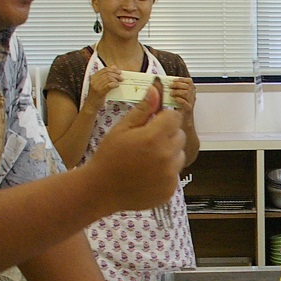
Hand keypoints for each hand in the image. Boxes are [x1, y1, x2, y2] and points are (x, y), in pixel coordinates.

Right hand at [85, 66, 122, 108]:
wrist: (91, 106)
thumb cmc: (96, 95)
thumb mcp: (100, 84)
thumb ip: (105, 76)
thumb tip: (114, 66)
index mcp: (93, 77)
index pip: (104, 69)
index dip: (113, 70)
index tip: (119, 72)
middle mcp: (94, 80)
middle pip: (107, 73)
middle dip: (116, 75)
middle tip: (121, 78)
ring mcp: (96, 86)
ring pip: (108, 78)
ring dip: (116, 80)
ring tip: (119, 82)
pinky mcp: (100, 92)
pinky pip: (109, 85)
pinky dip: (114, 84)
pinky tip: (117, 86)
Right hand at [85, 86, 185, 213]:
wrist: (100, 189)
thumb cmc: (109, 156)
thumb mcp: (122, 128)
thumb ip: (143, 110)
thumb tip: (156, 90)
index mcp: (154, 137)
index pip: (175, 117)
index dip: (165, 118)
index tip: (155, 123)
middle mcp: (166, 156)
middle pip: (180, 136)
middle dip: (167, 135)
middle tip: (147, 143)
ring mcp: (170, 175)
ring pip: (179, 156)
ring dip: (169, 154)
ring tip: (147, 160)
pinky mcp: (170, 189)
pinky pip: (174, 174)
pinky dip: (165, 173)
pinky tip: (147, 174)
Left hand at [168, 76, 195, 115]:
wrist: (184, 120)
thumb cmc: (180, 108)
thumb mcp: (179, 97)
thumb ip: (176, 90)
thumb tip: (168, 84)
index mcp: (190, 92)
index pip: (189, 82)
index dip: (182, 79)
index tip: (174, 80)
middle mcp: (192, 96)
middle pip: (187, 86)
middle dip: (178, 84)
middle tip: (170, 86)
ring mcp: (191, 102)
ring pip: (186, 93)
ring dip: (177, 91)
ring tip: (171, 93)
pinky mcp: (188, 109)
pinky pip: (184, 102)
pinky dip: (178, 99)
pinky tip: (174, 99)